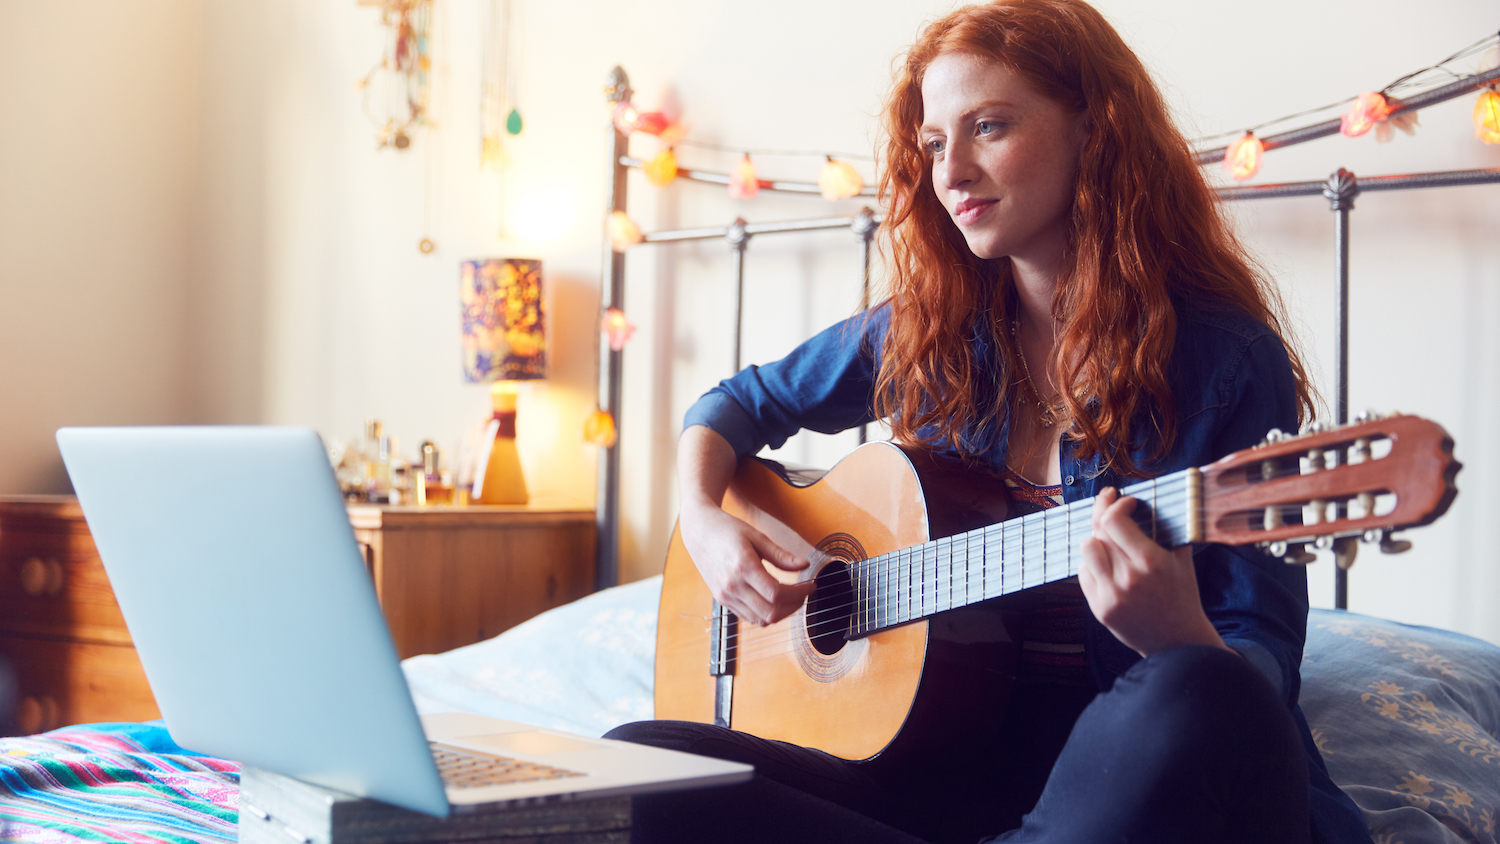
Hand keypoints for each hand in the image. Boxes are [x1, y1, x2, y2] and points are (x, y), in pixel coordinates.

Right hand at [679, 501, 813, 626]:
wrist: (698, 531)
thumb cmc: (727, 530)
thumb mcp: (757, 537)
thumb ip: (781, 555)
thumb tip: (804, 565)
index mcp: (743, 567)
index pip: (777, 593)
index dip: (799, 593)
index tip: (811, 585)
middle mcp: (732, 586)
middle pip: (771, 612)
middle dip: (794, 606)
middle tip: (804, 593)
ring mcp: (726, 596)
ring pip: (761, 619)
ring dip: (781, 613)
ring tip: (792, 597)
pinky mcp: (723, 600)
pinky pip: (749, 617)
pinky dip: (766, 613)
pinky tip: (774, 599)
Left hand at [1077, 487, 1228, 657]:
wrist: (1178, 642)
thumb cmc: (1182, 596)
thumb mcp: (1182, 560)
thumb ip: (1168, 529)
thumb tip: (1152, 499)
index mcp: (1151, 562)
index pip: (1115, 521)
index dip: (1117, 504)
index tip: (1126, 501)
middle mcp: (1128, 578)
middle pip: (1098, 531)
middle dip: (1103, 511)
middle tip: (1108, 502)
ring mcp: (1111, 595)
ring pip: (1086, 549)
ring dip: (1095, 538)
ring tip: (1108, 537)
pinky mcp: (1099, 609)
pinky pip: (1084, 573)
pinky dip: (1093, 563)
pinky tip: (1107, 563)